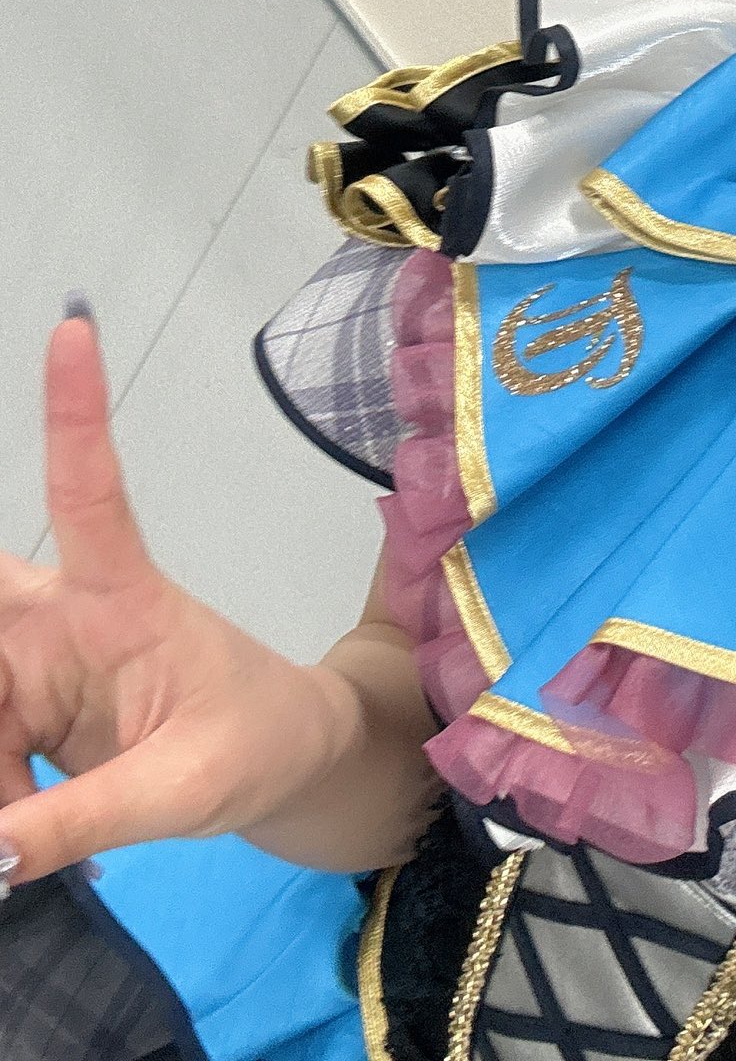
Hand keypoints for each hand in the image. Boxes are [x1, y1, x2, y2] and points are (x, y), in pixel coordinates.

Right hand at [0, 310, 357, 882]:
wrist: (283, 765)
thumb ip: (87, 817)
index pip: (89, 494)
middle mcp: (63, 616)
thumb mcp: (188, 789)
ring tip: (28, 829)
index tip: (74, 328)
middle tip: (16, 735)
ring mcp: (32, 664)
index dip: (74, 415)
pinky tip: (22, 833)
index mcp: (121, 599)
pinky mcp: (16, 710)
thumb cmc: (257, 743)